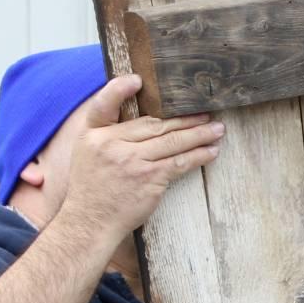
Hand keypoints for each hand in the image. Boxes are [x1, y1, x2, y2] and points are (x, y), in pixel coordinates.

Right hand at [59, 75, 224, 242]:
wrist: (90, 223)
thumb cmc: (92, 190)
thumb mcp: (86, 155)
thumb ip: (107, 134)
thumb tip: (140, 120)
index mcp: (93, 135)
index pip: (103, 105)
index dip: (118, 90)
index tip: (136, 79)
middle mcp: (111, 144)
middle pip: (153, 124)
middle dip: (183, 119)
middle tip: (205, 114)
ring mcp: (132, 161)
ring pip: (172, 141)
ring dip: (199, 134)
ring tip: (217, 129)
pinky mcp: (150, 178)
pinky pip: (180, 162)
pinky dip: (198, 155)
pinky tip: (211, 150)